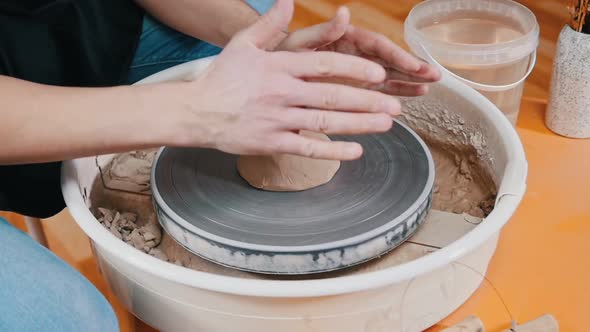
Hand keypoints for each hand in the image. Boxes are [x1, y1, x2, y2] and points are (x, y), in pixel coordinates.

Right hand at [177, 0, 400, 160]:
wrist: (197, 111)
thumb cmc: (222, 77)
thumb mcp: (243, 44)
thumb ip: (270, 24)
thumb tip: (288, 0)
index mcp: (279, 66)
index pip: (324, 65)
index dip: (355, 69)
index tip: (378, 74)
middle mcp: (282, 93)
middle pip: (332, 96)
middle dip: (367, 100)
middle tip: (394, 104)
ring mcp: (278, 120)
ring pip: (326, 122)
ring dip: (359, 124)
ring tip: (386, 124)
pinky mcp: (272, 142)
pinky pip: (308, 148)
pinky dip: (333, 151)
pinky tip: (356, 152)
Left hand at [277, 7, 440, 95]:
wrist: (264, 83)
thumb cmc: (277, 60)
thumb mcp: (295, 45)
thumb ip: (320, 32)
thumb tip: (344, 13)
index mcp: (342, 39)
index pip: (375, 45)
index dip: (395, 55)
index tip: (413, 66)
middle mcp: (351, 55)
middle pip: (386, 60)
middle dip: (410, 68)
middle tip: (433, 76)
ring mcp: (351, 74)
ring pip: (385, 76)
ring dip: (406, 82)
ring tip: (427, 89)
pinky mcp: (349, 91)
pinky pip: (373, 93)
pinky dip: (391, 96)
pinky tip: (408, 101)